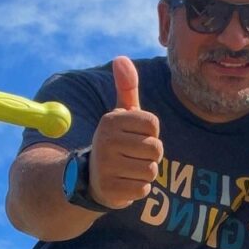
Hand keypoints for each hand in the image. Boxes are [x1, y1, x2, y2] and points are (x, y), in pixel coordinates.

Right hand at [88, 56, 163, 209]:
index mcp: (111, 120)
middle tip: (133, 156)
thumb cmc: (116, 142)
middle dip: (150, 156)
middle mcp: (106, 141)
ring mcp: (106, 166)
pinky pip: (143, 189)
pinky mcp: (110, 189)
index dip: (151, 134)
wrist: (92, 178)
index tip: (135, 136)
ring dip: (145, 173)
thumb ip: (126, 87)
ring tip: (128, 169)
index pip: (153, 125)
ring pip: (151, 170)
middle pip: (155, 149)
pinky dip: (138, 188)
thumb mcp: (120, 115)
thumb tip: (121, 58)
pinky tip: (124, 183)